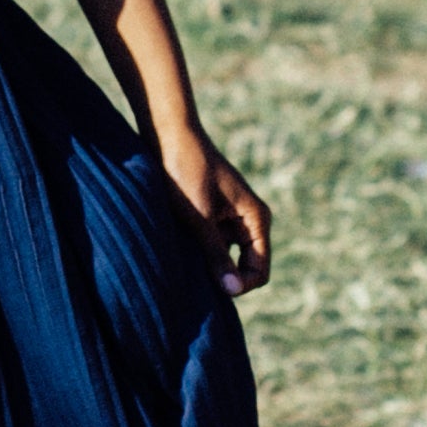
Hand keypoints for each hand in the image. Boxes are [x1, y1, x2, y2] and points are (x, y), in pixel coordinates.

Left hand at [157, 127, 271, 296]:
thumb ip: (216, 254)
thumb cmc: (184, 171)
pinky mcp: (209, 216)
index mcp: (256, 218)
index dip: (240, 285)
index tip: (213, 287)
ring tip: (183, 258)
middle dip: (222, 277)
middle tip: (193, 275)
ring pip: (222, 259)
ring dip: (206, 265)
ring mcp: (227, 219)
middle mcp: (247, 221)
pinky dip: (196, 252)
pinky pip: (208, 246)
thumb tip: (232, 290)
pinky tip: (177, 249)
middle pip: (242, 268)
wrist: (167, 135)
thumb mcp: (199, 217)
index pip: (259, 270)